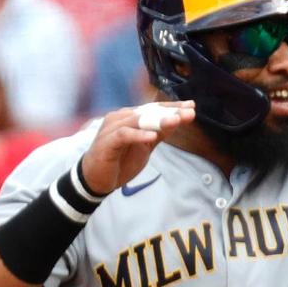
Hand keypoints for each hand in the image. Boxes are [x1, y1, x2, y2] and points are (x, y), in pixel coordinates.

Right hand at [77, 101, 193, 193]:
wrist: (95, 179)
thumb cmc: (119, 160)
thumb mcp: (145, 147)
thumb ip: (159, 133)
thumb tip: (178, 121)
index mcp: (130, 117)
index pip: (154, 108)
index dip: (173, 107)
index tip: (192, 107)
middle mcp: (121, 118)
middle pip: (148, 112)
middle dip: (170, 112)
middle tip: (189, 112)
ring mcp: (112, 128)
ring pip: (138, 120)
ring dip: (158, 121)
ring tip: (176, 121)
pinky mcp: (106, 141)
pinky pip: (124, 135)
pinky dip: (138, 135)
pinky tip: (152, 136)